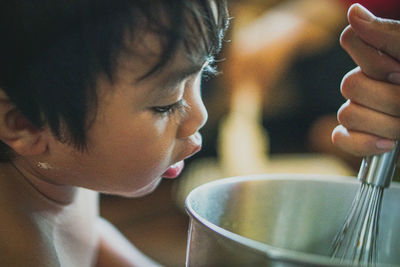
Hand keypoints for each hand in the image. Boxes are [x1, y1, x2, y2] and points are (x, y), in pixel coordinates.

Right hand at [332, 4, 399, 155]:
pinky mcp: (359, 137)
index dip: (371, 60)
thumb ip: (392, 37)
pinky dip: (363, 143)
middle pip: (349, 84)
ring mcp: (362, 109)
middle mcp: (370, 81)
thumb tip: (354, 13)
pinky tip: (389, 143)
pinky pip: (341, 138)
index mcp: (384, 57)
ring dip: (384, 124)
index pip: (350, 40)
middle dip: (387, 99)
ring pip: (347, 114)